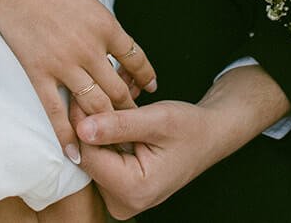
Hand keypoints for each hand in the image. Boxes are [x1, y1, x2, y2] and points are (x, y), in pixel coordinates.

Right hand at [0, 0, 156, 164]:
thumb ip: (100, 22)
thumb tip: (109, 39)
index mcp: (105, 25)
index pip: (135, 58)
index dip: (146, 75)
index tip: (150, 87)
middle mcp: (90, 48)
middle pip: (118, 89)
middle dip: (129, 108)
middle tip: (134, 123)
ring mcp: (64, 63)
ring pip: (94, 105)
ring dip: (106, 124)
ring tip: (113, 141)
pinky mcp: (39, 72)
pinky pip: (57, 111)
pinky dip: (67, 135)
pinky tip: (76, 153)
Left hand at [69, 99, 219, 218]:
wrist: (209, 137)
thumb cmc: (190, 129)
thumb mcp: (158, 120)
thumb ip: (119, 125)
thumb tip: (81, 128)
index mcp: (134, 190)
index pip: (88, 154)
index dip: (82, 121)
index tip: (84, 92)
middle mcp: (123, 201)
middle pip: (87, 156)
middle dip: (92, 121)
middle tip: (101, 90)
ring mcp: (119, 197)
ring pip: (92, 154)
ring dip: (99, 124)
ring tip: (116, 100)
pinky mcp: (117, 188)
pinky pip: (100, 156)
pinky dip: (106, 133)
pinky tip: (119, 115)